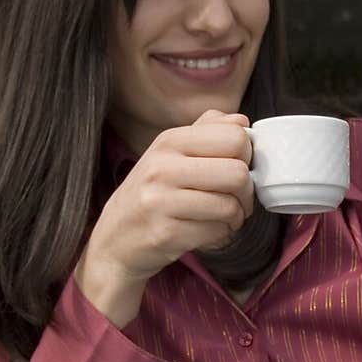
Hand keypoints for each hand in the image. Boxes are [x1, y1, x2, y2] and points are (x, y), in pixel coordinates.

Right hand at [75, 111, 252, 327]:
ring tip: (224, 218)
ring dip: (235, 217)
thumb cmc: (151, 194)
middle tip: (238, 200)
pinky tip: (209, 232)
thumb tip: (242, 121)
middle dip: (246, 192)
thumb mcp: (170, 154)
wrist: (115, 240)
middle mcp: (162, 167)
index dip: (247, 156)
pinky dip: (221, 235)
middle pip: (237, 173)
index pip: (234, 137)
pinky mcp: (166, 234)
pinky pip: (216, 232)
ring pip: (230, 206)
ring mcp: (161, 202)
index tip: (238, 168)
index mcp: (169, 142)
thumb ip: (206, 132)